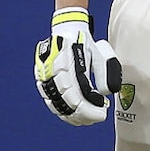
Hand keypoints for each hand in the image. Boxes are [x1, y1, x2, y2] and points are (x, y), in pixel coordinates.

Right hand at [34, 7, 121, 125]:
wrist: (66, 31)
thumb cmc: (85, 43)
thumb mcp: (99, 54)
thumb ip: (104, 73)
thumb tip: (107, 94)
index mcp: (65, 65)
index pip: (75, 95)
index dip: (88, 109)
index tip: (102, 114)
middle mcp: (51, 73)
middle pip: (65, 104)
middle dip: (83, 115)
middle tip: (99, 117)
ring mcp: (44, 78)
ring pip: (56, 105)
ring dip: (74, 116)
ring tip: (89, 119)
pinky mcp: (42, 81)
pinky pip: (51, 102)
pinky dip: (64, 111)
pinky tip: (76, 116)